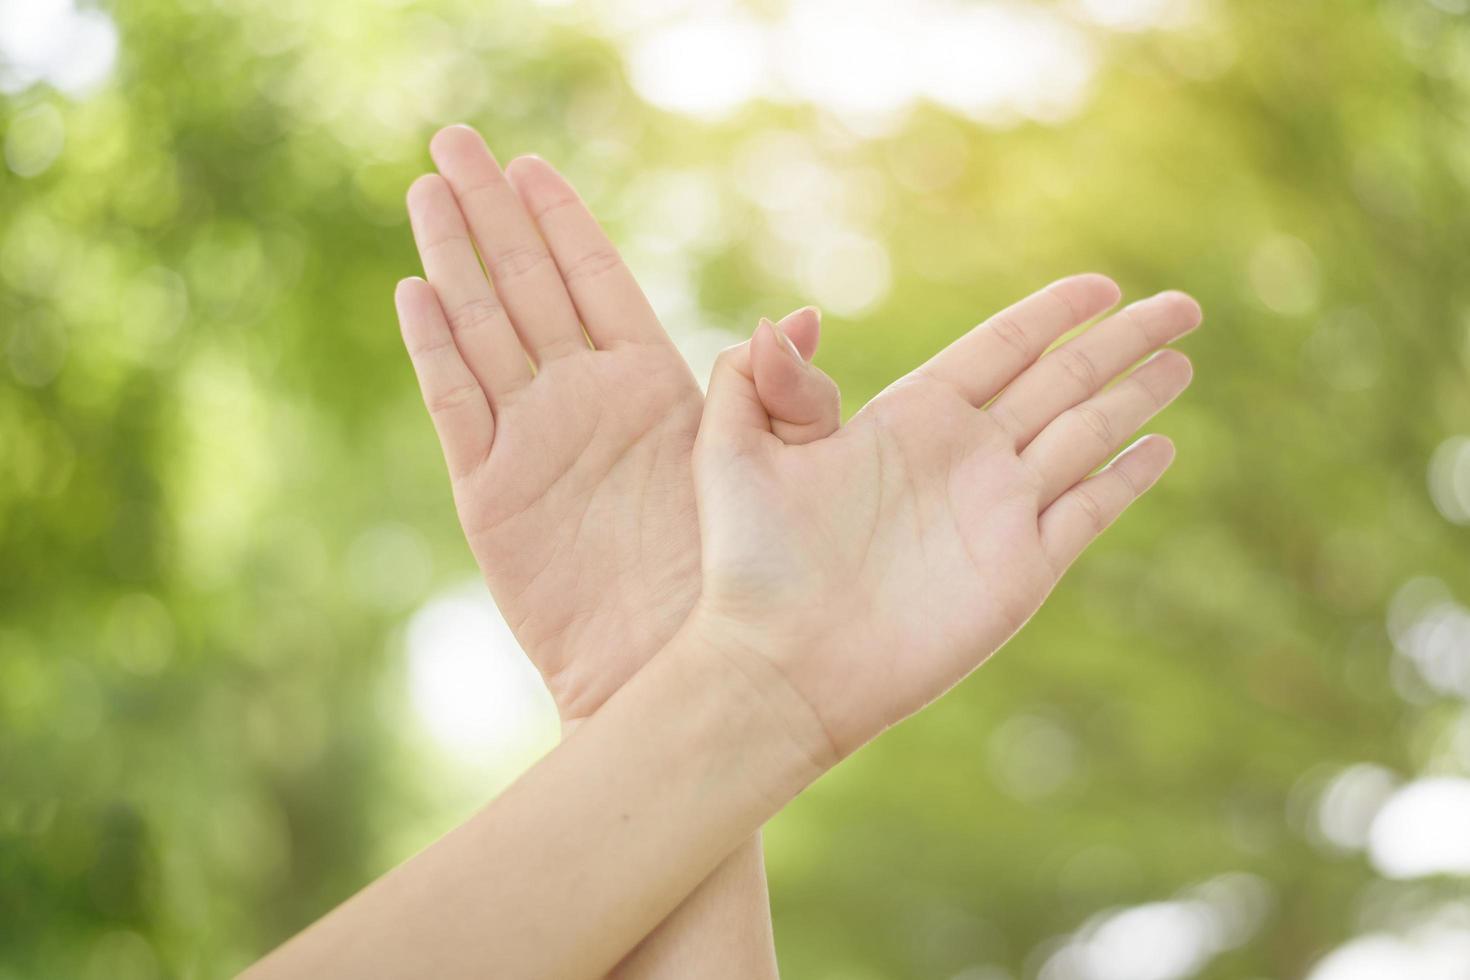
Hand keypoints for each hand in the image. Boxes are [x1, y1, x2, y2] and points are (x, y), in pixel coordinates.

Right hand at [394, 125, 828, 725]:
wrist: (669, 673)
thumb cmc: (735, 578)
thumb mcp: (779, 476)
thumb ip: (789, 398)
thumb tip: (797, 320)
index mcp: (648, 383)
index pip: (596, 280)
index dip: (563, 221)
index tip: (533, 164)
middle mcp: (581, 398)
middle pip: (526, 283)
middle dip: (492, 212)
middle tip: (454, 138)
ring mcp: (531, 439)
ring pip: (482, 328)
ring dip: (455, 259)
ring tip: (428, 190)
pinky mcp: (490, 491)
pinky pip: (457, 403)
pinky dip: (436, 348)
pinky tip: (419, 292)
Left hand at [688, 276, 1200, 758]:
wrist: (782, 666)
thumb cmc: (752, 562)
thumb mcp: (734, 449)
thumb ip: (761, 375)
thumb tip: (792, 314)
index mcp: (912, 418)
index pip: (1002, 348)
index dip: (1053, 314)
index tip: (1101, 285)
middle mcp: (965, 457)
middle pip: (1064, 380)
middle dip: (1123, 340)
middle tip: (1181, 307)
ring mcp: (1000, 513)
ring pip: (1088, 435)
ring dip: (1137, 396)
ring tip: (1181, 360)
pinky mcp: (1022, 571)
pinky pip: (1089, 509)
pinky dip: (1126, 476)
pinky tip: (1159, 446)